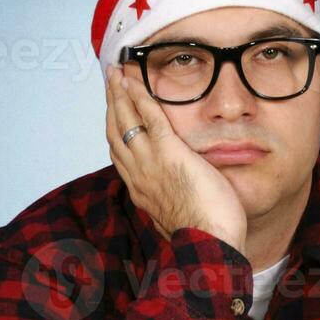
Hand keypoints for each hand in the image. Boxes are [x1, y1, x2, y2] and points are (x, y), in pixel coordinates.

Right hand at [104, 64, 246, 253]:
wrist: (210, 245)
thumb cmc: (206, 237)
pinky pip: (149, 118)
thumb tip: (184, 197)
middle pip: (115, 133)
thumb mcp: (182, 216)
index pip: (121, 154)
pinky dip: (139, 96)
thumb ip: (176, 202)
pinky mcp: (169, 153)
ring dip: (118, 94)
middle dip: (111, 104)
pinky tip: (135, 81)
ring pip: (125, 121)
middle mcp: (138, 175)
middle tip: (109, 82)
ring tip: (115, 74)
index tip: (113, 113)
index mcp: (142, 191)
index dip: (115, 130)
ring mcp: (150, 163)